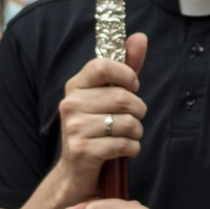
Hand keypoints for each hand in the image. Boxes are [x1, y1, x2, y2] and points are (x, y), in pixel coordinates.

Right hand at [55, 33, 147, 198]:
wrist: (77, 171)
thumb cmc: (98, 128)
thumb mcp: (109, 95)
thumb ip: (126, 67)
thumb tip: (140, 37)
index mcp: (75, 85)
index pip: (102, 65)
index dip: (126, 76)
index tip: (133, 87)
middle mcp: (69, 103)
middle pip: (124, 98)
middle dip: (139, 111)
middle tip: (132, 119)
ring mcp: (74, 128)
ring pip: (129, 123)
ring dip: (137, 133)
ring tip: (126, 137)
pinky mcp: (83, 150)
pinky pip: (125, 144)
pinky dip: (132, 149)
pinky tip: (122, 151)